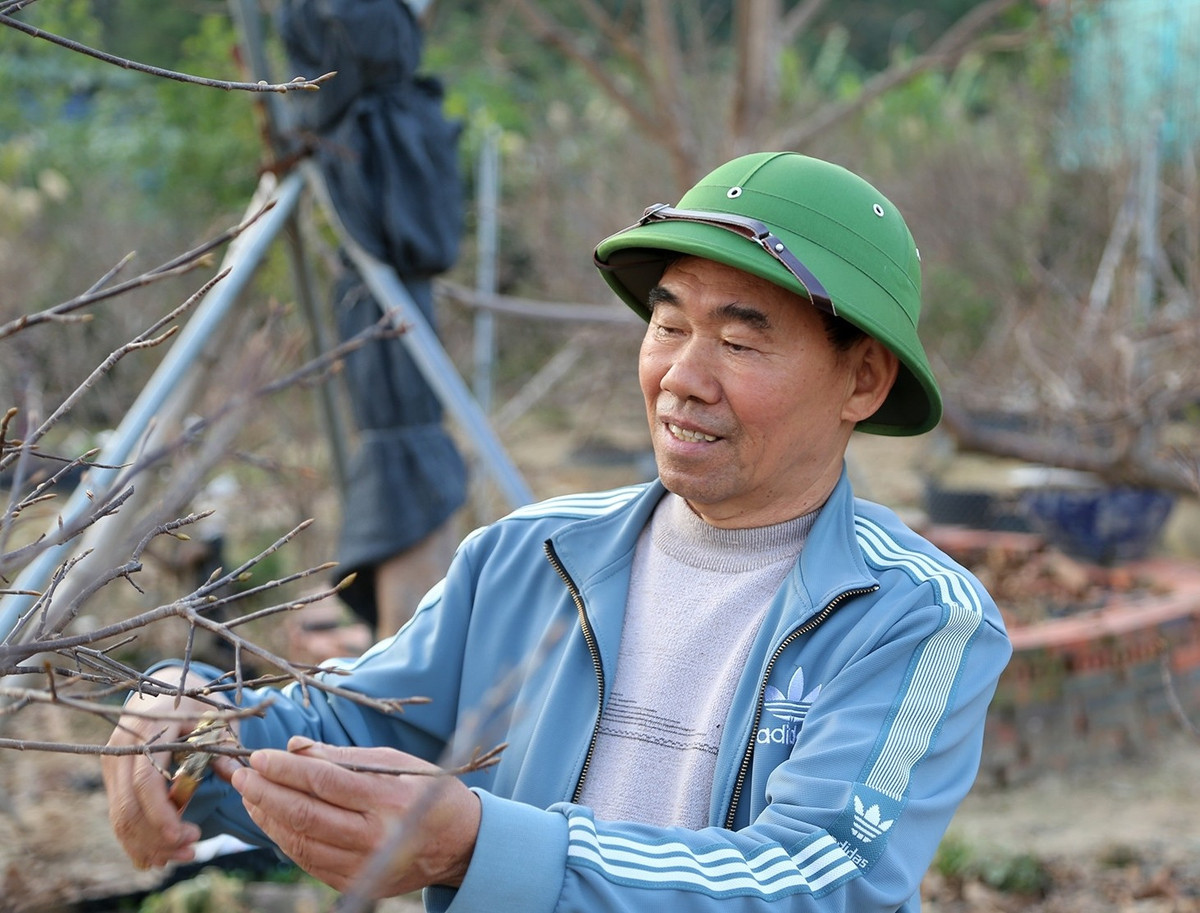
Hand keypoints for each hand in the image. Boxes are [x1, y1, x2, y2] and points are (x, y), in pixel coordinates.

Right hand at [101, 673, 214, 868]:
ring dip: (148, 844)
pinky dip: (138, 838)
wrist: (167, 692)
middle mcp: (123, 747)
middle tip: (191, 852)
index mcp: (150, 729)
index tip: (186, 836)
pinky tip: (160, 854)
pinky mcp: (112, 775)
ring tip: (182, 855)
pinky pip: (118, 814)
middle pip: (128, 806)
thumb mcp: (216, 721)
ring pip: (119, 817)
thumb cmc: (199, 708)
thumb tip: (240, 776)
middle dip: (157, 837)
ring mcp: (113, 762)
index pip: (147, 781)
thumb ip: (223, 749)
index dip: (163, 814)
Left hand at [230, 737, 480, 896]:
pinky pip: (308, 861)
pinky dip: (284, 839)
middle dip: (265, 792)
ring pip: (300, 841)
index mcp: (388, 800)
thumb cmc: (427, 792)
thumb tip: (295, 746)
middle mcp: (375, 836)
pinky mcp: (355, 883)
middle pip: (305, 814)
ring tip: (249, 794)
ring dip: (267, 817)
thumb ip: (345, 757)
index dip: (286, 769)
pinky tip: (271, 819)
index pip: (324, 781)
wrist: (460, 844)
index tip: (260, 756)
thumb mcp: (397, 762)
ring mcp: (363, 865)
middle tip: (241, 774)